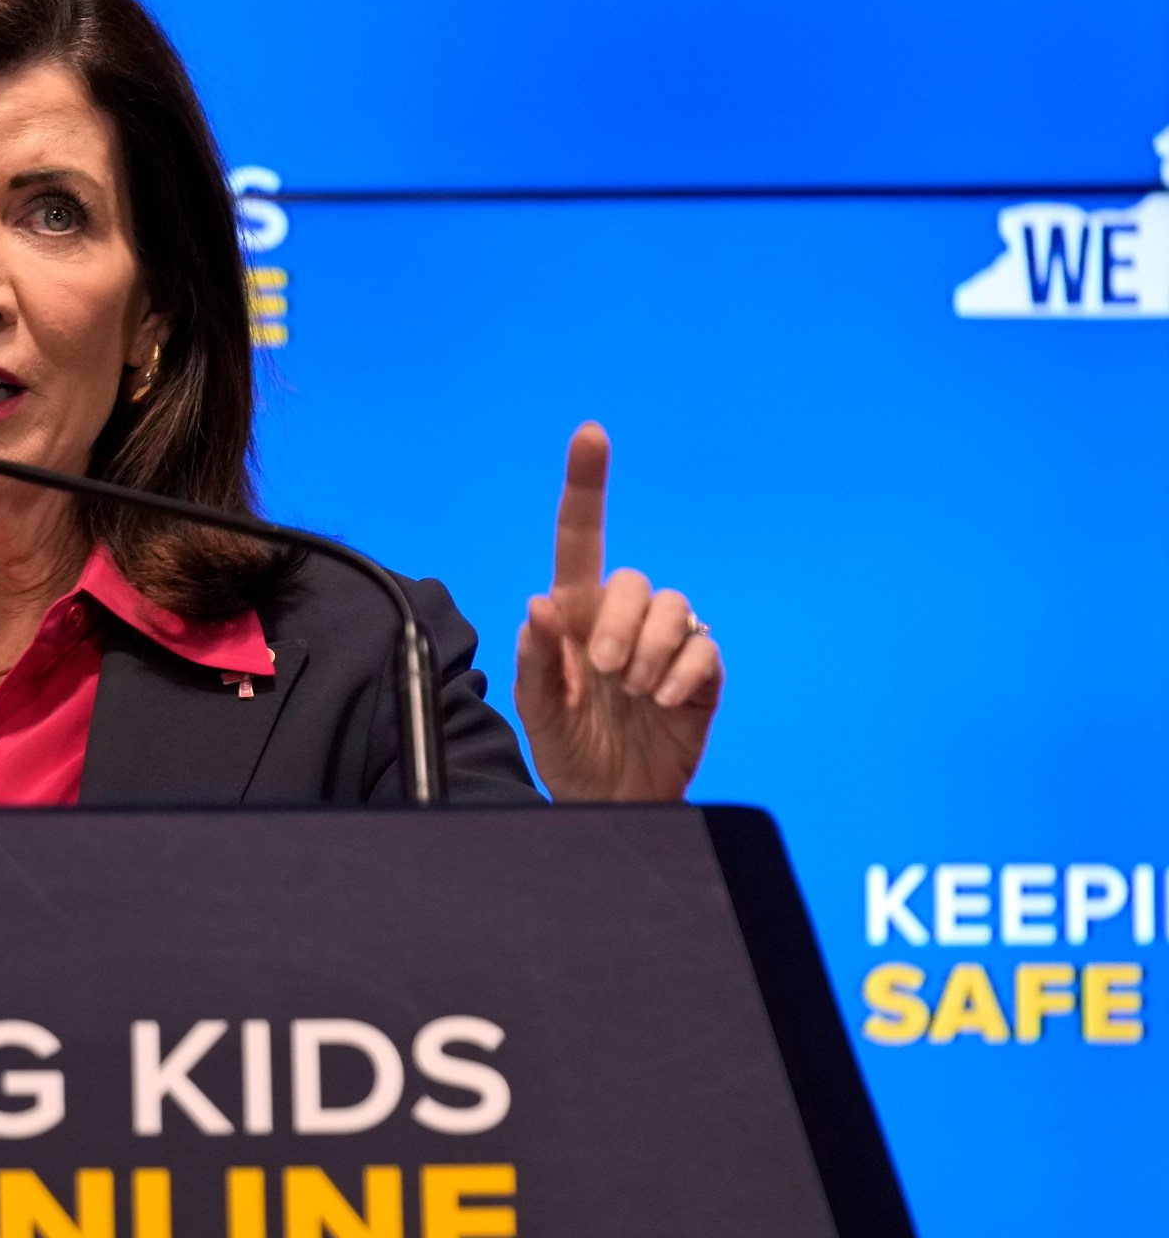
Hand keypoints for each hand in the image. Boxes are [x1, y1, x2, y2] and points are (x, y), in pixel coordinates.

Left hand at [514, 423, 722, 800]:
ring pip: (673, 607)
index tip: (589, 435)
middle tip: (602, 671)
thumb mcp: (535, 711)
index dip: (585, 487)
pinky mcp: (700, 676)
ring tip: (631, 692)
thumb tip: (540, 605)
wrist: (608, 802)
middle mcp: (622, 622)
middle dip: (618, 624)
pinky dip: (682, 674)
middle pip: (633, 581)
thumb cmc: (567, 751)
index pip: (580, 540)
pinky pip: (704, 650)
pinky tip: (662, 702)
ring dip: (649, 650)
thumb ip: (534, 659)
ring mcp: (665, 647)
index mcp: (575, 618)